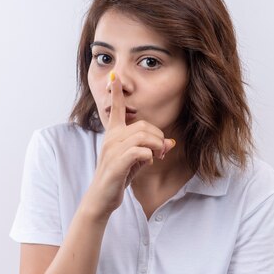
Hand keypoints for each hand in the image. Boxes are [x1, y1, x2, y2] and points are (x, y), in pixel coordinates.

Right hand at [83, 72, 175, 216]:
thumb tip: (171, 143)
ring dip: (156, 146)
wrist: (102, 197)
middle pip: (142, 125)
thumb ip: (152, 149)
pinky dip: (149, 156)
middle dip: (158, 137)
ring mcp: (112, 150)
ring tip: (156, 157)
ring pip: (143, 136)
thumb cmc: (118, 177)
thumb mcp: (137, 161)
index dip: (116, 93)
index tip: (115, 76)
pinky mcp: (116, 163)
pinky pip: (139, 151)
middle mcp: (111, 139)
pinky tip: (148, 163)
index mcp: (113, 134)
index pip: (115, 109)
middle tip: (161, 152)